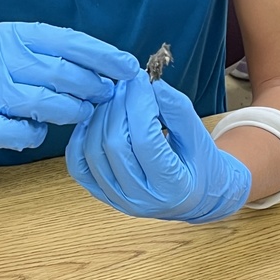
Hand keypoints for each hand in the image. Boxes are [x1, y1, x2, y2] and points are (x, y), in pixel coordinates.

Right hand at [0, 22, 140, 174]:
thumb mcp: (16, 55)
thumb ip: (54, 58)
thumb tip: (109, 70)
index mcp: (13, 34)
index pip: (69, 41)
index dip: (104, 56)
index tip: (129, 68)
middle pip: (61, 73)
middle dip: (92, 87)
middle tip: (108, 96)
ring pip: (46, 103)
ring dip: (72, 112)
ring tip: (82, 114)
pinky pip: (24, 132)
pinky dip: (37, 134)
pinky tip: (38, 130)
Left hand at [66, 73, 251, 222]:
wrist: (195, 195)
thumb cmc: (200, 164)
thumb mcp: (198, 135)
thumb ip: (177, 109)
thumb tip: (151, 84)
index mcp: (172, 187)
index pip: (145, 140)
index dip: (139, 104)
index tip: (141, 79)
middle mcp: (140, 199)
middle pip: (115, 144)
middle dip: (118, 106)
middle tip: (127, 83)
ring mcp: (117, 199)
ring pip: (93, 152)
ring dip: (99, 117)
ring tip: (115, 97)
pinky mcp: (102, 193)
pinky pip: (79, 165)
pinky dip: (81, 137)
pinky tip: (95, 118)